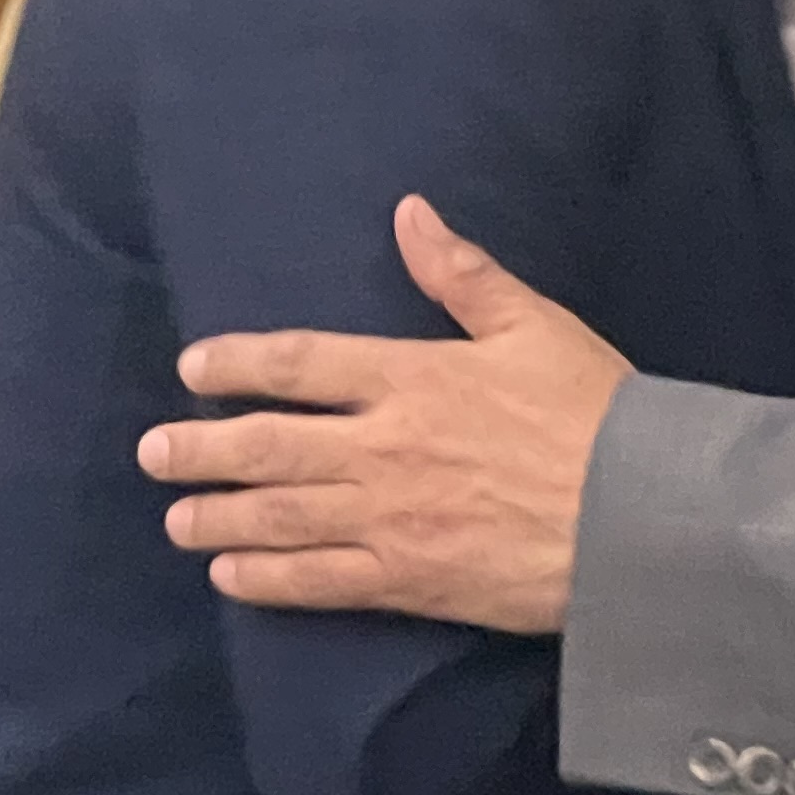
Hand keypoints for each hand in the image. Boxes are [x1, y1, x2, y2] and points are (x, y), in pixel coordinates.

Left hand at [139, 197, 626, 634]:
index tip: (193, 370)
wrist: (641, 515)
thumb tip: (410, 213)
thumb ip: (463, 274)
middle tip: (153, 454)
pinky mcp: (410, 580)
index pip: (301, 363)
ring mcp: (390, 518)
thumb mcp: (535, 324)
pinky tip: (231, 578)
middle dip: (202, 450)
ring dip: (219, 517)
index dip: (238, 365)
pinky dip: (268, 580)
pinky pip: (320, 581)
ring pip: (280, 516)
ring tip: (176, 519)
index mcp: (412, 375)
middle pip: (269, 445)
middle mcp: (384, 446)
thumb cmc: (597, 412)